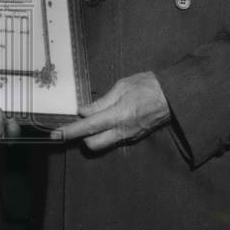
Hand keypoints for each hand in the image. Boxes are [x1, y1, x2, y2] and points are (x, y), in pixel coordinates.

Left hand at [52, 71, 169, 150]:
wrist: (174, 96)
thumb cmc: (148, 86)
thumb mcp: (122, 86)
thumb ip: (101, 102)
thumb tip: (83, 111)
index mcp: (119, 115)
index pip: (88, 127)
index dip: (70, 131)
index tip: (55, 135)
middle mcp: (123, 130)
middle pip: (93, 144)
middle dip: (81, 137)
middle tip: (76, 123)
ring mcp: (129, 136)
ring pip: (103, 143)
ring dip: (93, 135)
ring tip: (92, 120)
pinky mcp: (135, 137)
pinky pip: (114, 139)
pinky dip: (106, 132)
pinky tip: (107, 120)